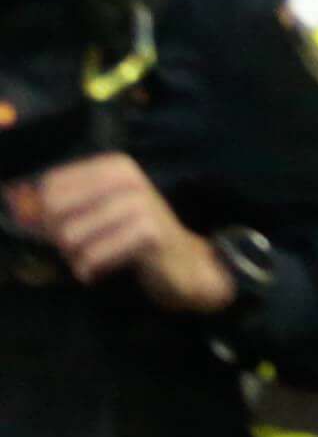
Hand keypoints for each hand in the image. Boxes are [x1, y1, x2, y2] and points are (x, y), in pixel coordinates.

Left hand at [8, 154, 232, 311]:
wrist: (181, 262)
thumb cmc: (128, 236)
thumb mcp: (90, 216)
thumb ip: (50, 209)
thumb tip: (12, 199)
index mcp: (114, 166)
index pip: (50, 185)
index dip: (44, 214)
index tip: (62, 228)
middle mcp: (128, 178)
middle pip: (55, 210)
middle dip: (59, 237)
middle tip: (82, 247)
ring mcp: (141, 204)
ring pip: (70, 236)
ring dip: (74, 257)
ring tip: (94, 258)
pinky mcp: (148, 233)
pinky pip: (91, 257)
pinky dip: (88, 270)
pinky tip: (102, 270)